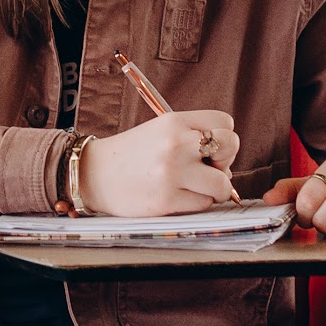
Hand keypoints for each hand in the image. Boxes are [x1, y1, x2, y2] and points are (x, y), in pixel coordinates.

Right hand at [80, 111, 238, 215]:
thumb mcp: (160, 131)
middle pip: (231, 146)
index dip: (222, 137)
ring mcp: (172, 172)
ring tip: (194, 187)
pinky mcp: (167, 199)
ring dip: (214, 189)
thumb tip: (227, 166)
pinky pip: (204, 203)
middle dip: (225, 161)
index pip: (225, 123)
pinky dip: (197, 203)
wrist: (94, 175)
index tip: (208, 149)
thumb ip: (192, 137)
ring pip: (222, 183)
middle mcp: (175, 143)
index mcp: (174, 122)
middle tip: (207, 169)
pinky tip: (178, 196)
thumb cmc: (131, 155)